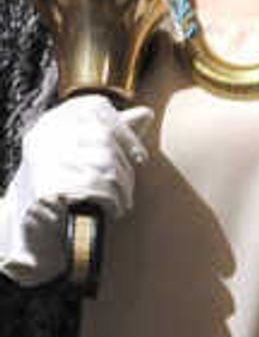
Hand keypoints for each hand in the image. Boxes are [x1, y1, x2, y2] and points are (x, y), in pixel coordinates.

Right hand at [0, 94, 155, 285]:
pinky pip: (98, 191)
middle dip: (125, 169)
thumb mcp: (87, 156)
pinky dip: (112, 204)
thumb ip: (115, 132)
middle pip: (106, 140)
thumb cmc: (66, 188)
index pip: (95, 108)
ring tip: (115, 202)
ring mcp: (42, 162)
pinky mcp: (47, 190)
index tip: (138, 155)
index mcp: (51, 124)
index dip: (125, 132)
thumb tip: (146, 113)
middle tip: (124, 189)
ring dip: (121, 191)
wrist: (35, 228)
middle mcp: (43, 138)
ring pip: (106, 166)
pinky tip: (109, 210)